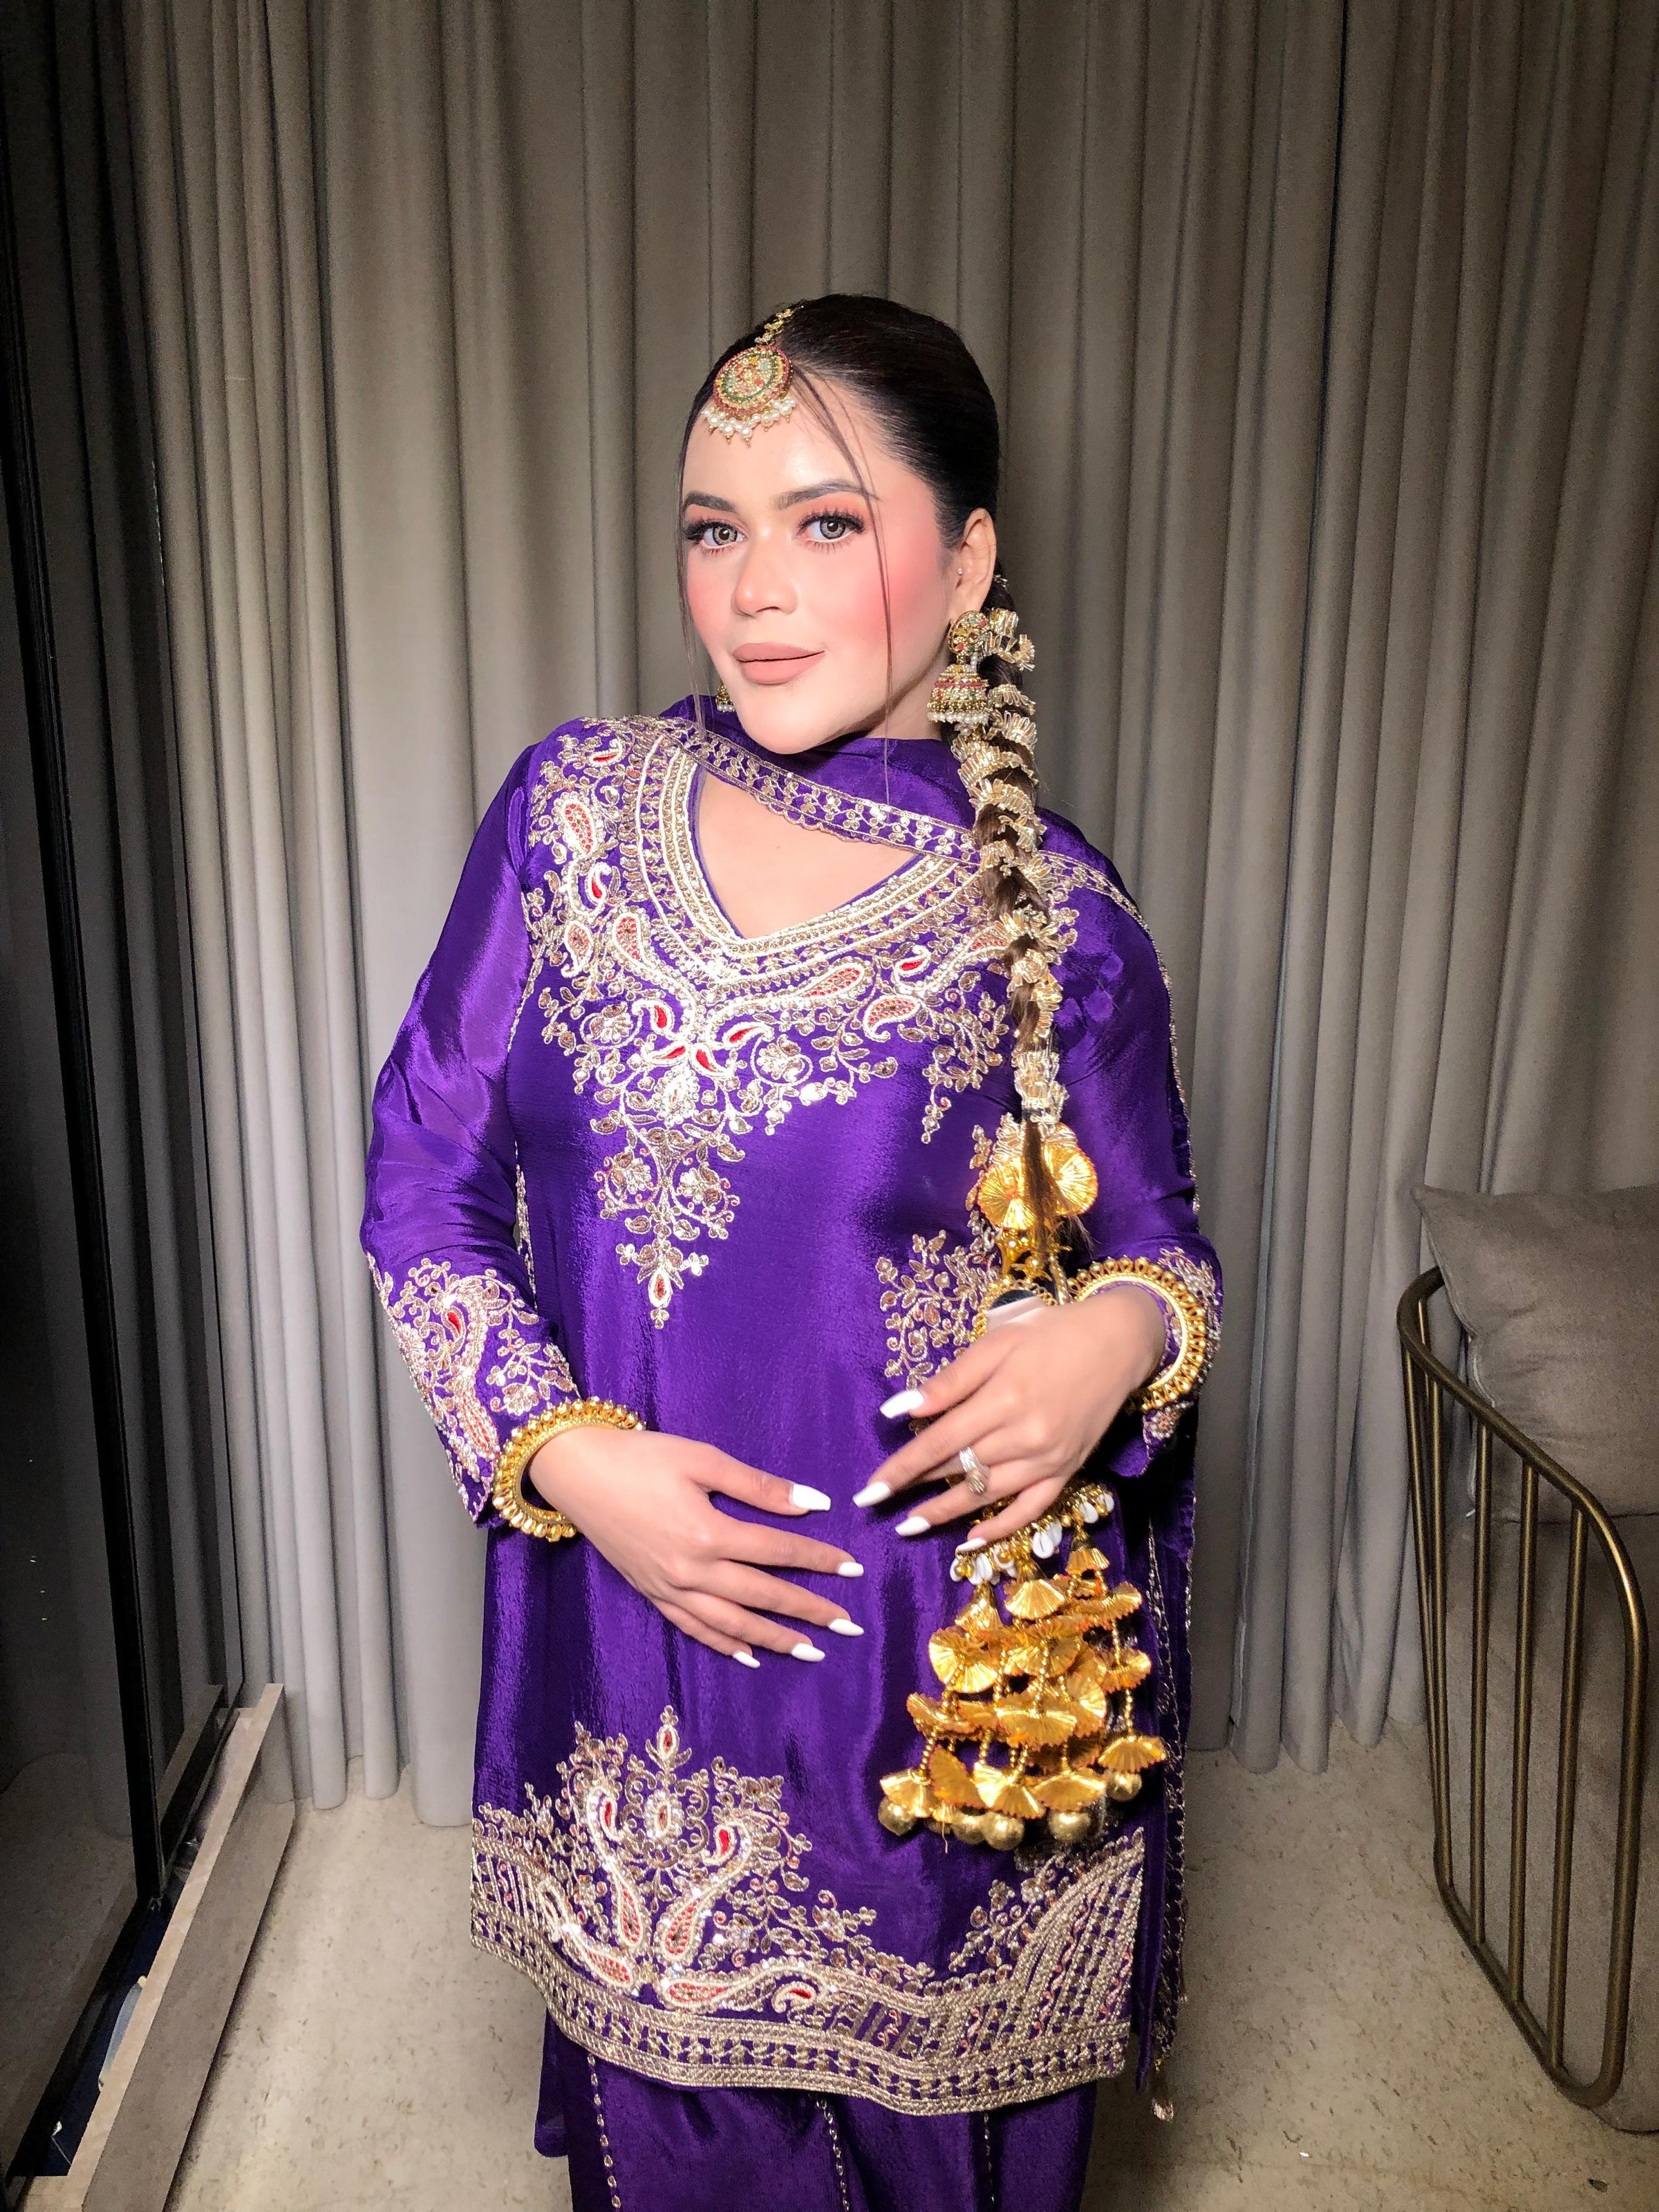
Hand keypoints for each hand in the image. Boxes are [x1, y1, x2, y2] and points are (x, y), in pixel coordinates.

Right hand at [525, 1425, 862, 1664]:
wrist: (577, 1473)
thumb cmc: (642, 1457)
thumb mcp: (702, 1459)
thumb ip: (758, 1486)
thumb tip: (812, 1503)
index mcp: (708, 1533)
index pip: (777, 1551)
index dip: (818, 1559)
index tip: (853, 1568)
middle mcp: (691, 1571)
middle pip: (762, 1596)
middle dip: (809, 1611)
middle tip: (849, 1624)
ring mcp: (670, 1589)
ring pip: (732, 1624)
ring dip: (775, 1639)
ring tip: (812, 1650)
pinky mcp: (653, 1595)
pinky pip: (695, 1629)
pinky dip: (725, 1645)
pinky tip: (751, 1656)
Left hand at [855, 1286, 1165, 1544]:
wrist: (1118, 1342)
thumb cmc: (1051, 1333)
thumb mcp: (996, 1343)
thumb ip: (950, 1381)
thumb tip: (900, 1410)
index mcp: (1002, 1398)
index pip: (938, 1442)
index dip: (901, 1468)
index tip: (869, 1488)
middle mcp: (1024, 1435)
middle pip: (958, 1469)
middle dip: (914, 1488)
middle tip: (877, 1503)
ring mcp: (1048, 1458)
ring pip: (988, 1494)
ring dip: (945, 1513)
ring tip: (910, 1526)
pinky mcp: (1067, 1470)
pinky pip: (1031, 1510)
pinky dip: (1001, 1528)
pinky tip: (972, 1541)